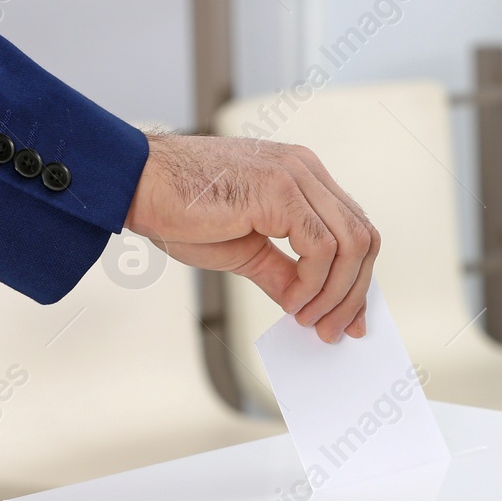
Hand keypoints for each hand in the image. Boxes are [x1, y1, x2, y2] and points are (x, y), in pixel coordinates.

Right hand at [124, 132, 379, 341]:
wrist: (137, 186)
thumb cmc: (180, 210)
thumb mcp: (245, 251)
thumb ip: (283, 274)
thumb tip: (308, 306)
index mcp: (302, 178)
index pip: (354, 229)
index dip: (360, 279)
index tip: (350, 320)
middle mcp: (305, 170)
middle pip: (364, 237)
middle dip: (354, 293)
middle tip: (331, 330)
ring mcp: (295, 176)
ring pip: (351, 243)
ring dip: (335, 293)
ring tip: (307, 319)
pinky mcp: (279, 190)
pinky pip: (321, 247)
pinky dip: (313, 283)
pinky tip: (291, 301)